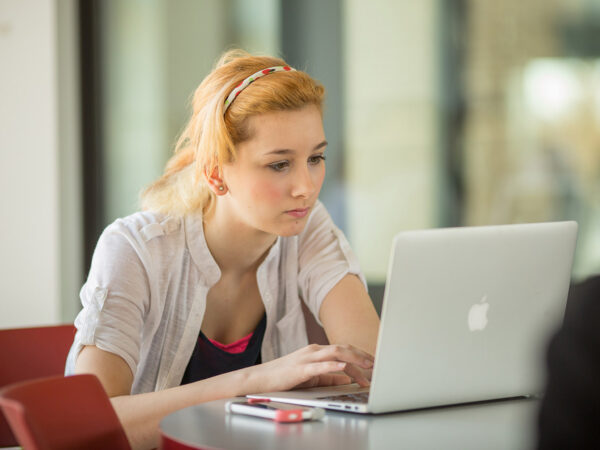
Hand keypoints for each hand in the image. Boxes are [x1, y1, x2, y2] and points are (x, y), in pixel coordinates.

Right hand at [244, 344, 374, 393]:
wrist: (260, 379)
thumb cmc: (284, 378)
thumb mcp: (311, 376)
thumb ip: (329, 377)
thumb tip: (348, 379)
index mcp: (317, 352)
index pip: (344, 350)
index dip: (361, 355)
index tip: (375, 363)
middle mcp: (314, 351)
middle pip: (343, 349)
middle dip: (362, 356)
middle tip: (377, 364)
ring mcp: (306, 358)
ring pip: (335, 353)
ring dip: (353, 360)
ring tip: (367, 366)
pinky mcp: (299, 369)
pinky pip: (318, 366)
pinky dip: (332, 365)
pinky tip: (342, 368)